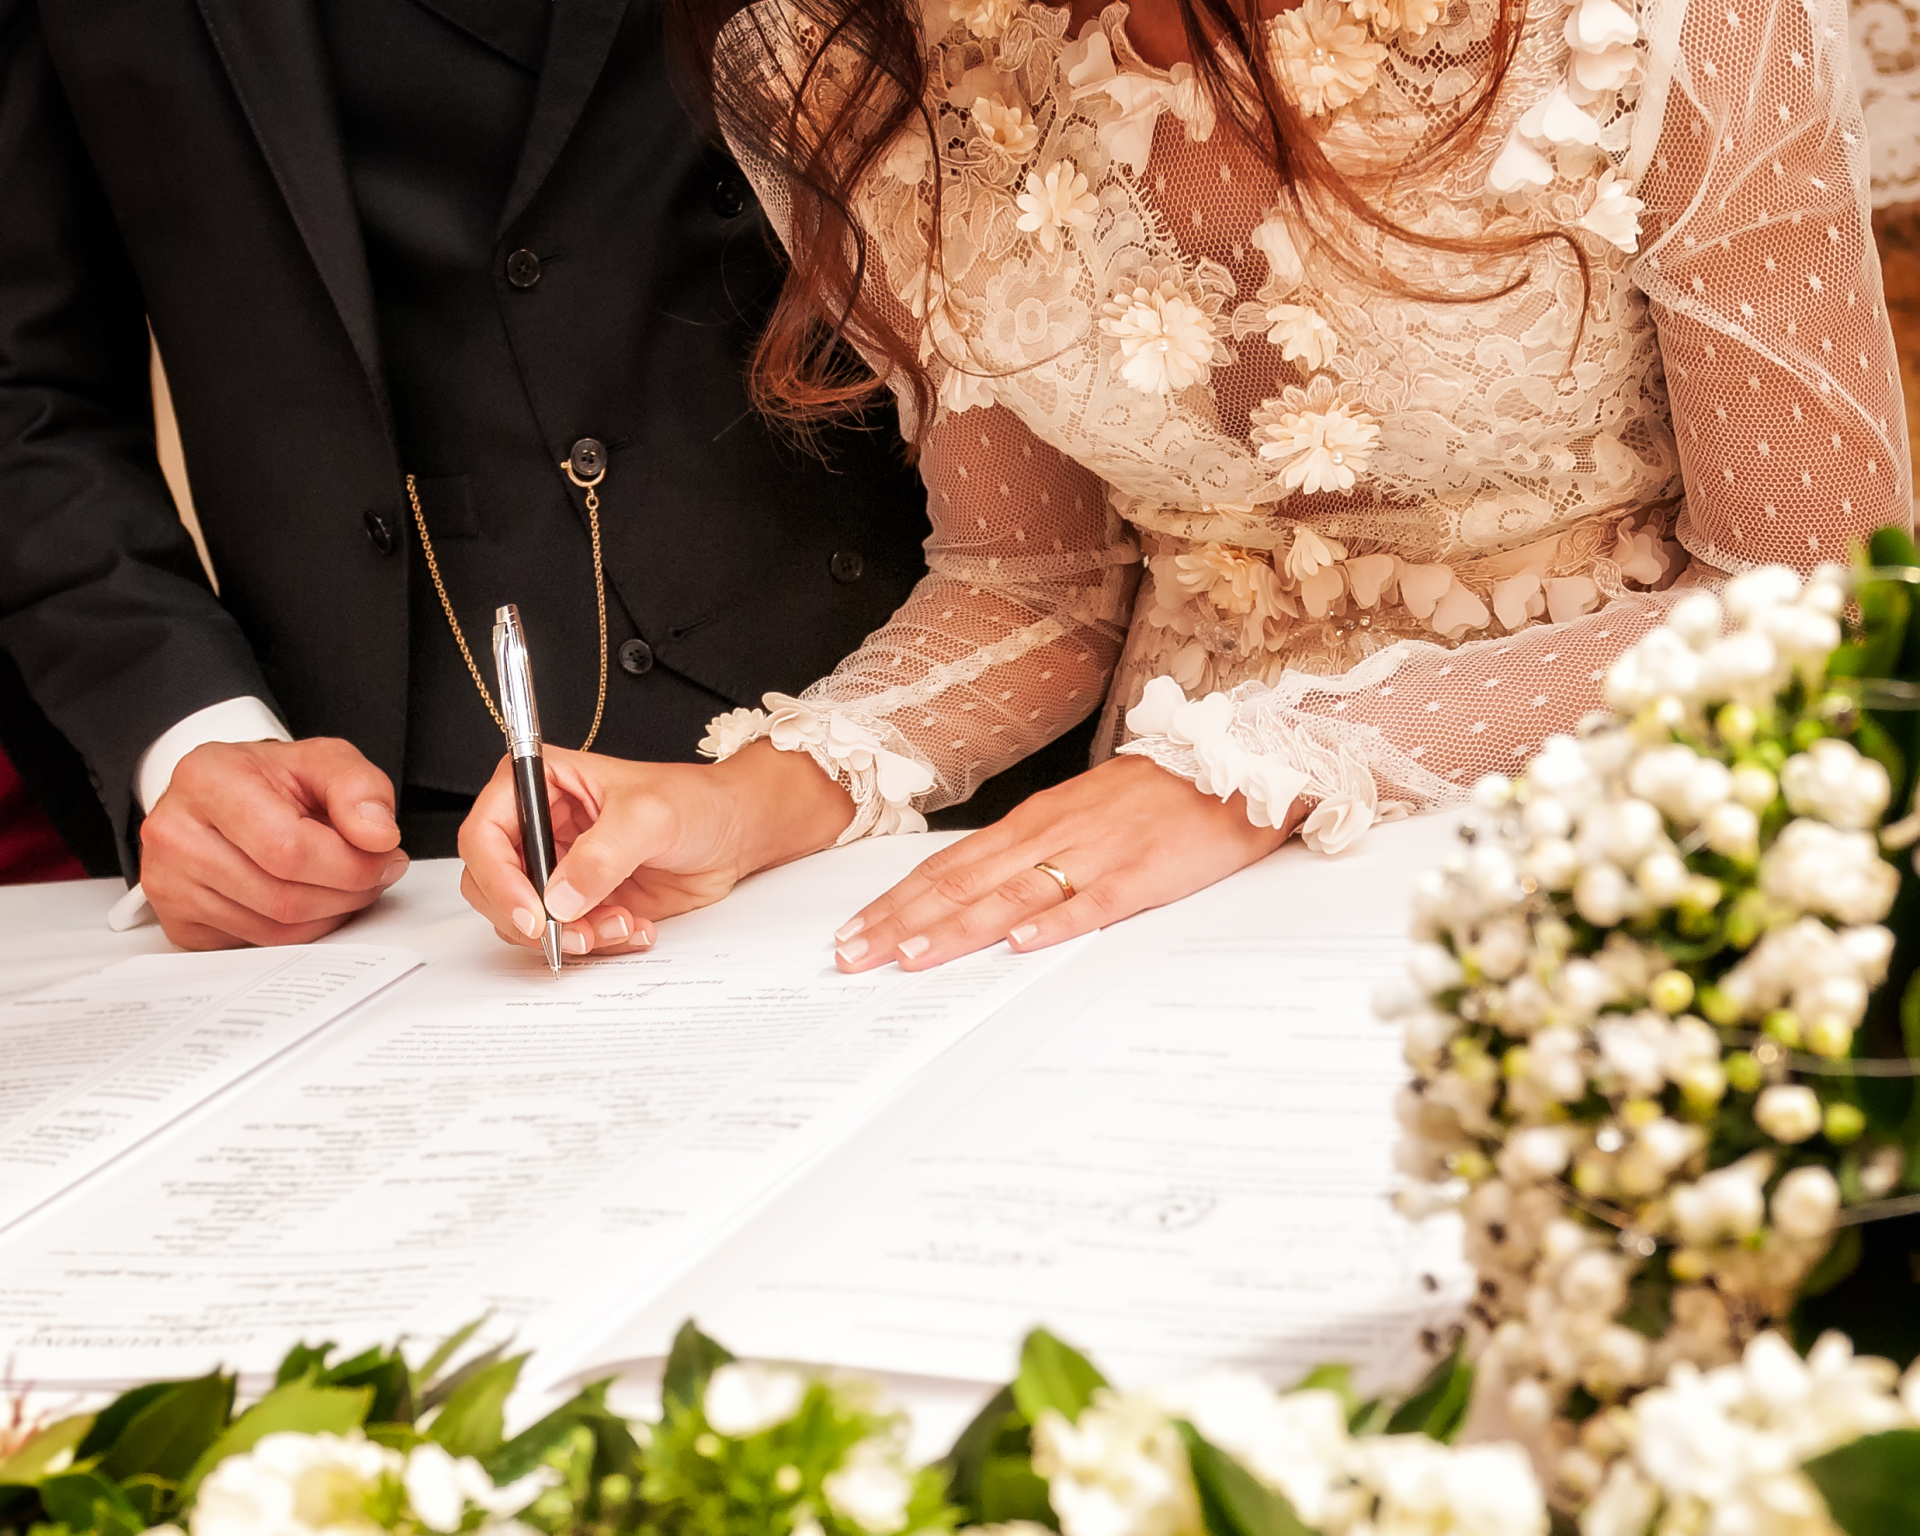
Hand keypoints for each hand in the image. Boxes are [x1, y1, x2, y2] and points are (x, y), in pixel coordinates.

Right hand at [139, 738, 407, 949]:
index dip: (351, 864)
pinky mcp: (178, 922)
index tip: (386, 857)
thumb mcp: (324, 760)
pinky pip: (256, 945)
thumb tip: (378, 836)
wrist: (225, 793)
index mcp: (206, 780)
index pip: (289, 848)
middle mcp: (174, 833)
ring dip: (330, 914)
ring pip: (273, 930)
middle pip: (283, 897)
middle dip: (348, 892)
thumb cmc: (271, 779)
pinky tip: (313, 899)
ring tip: (348, 883)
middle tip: (378, 873)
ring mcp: (168, 883)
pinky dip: (300, 931)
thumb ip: (360, 788)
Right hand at [457, 740, 853, 957]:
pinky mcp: (580, 900)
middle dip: (531, 919)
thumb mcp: (650, 815)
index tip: (533, 914)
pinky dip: (596, 941)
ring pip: (526, 919)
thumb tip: (560, 897)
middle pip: (492, 885)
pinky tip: (635, 924)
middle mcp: (539, 826)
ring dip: (570, 934)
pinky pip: (565, 934)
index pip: (485, 834)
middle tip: (575, 933)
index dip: (499, 879)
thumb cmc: (695, 802)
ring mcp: (556, 867)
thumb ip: (603, 854)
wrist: (732, 834)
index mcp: (539, 783)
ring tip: (621, 923)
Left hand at [832, 755, 1301, 971]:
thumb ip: (1030, 851)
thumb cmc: (1156, 794)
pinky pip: (1091, 903)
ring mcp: (1096, 854)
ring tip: (909, 959)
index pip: (947, 866)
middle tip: (851, 957)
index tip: (852, 932)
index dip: (896, 902)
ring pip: (1010, 896)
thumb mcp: (1079, 812)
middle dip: (901, 923)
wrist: (1235, 763)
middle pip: (961, 883)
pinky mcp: (1143, 874)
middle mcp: (1052, 835)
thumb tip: (975, 891)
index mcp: (1034, 822)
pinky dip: (1052, 926)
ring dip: (955, 929)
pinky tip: (1019, 947)